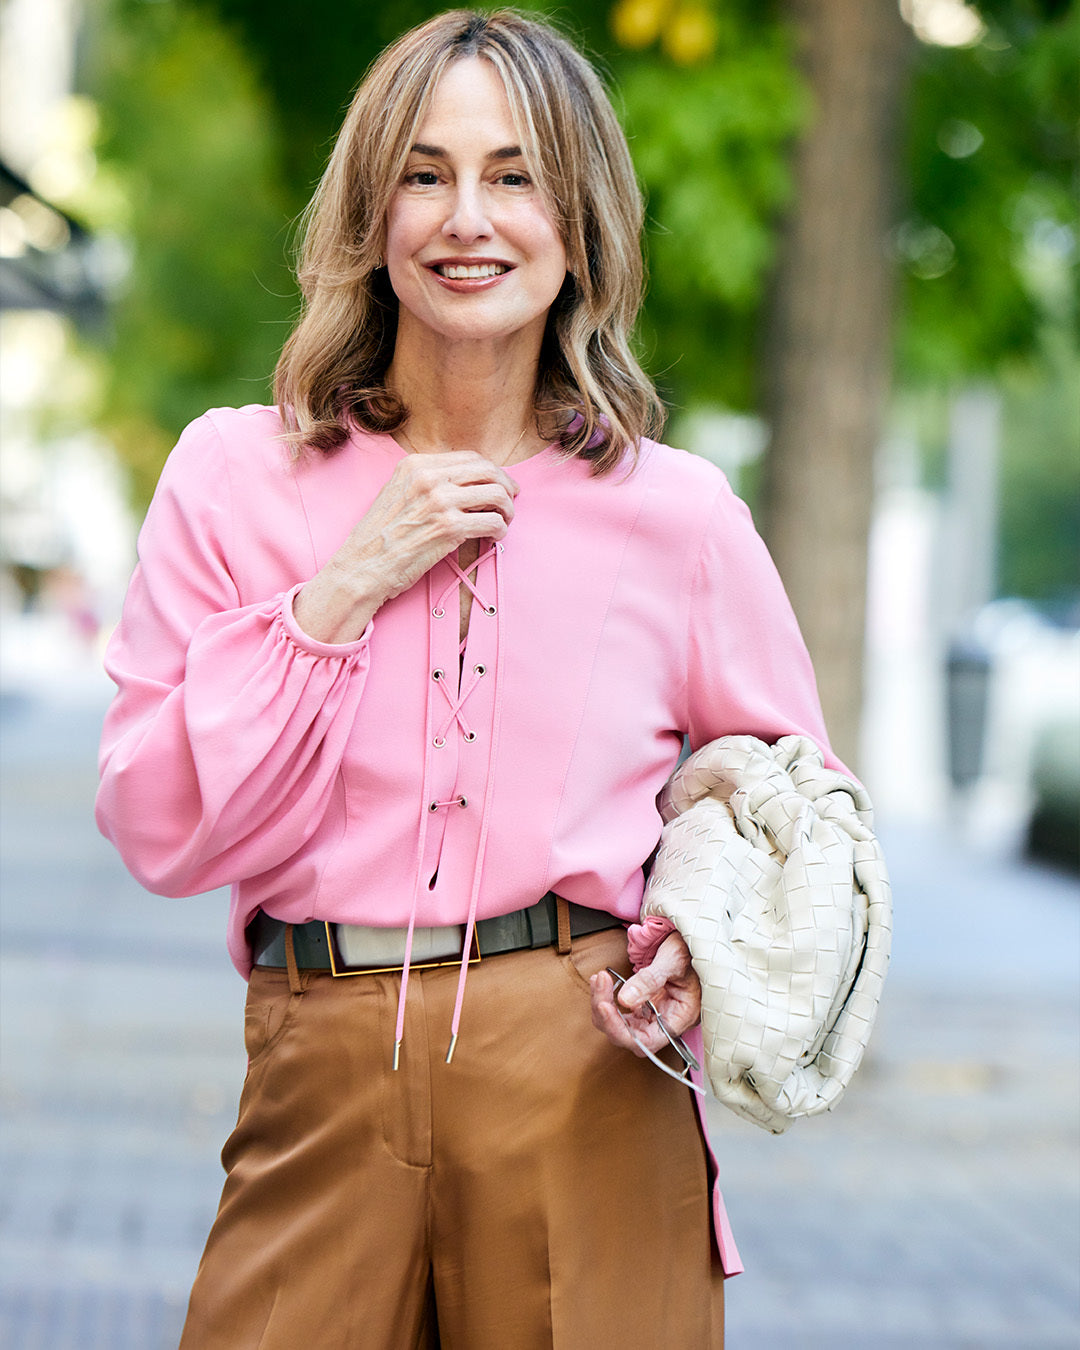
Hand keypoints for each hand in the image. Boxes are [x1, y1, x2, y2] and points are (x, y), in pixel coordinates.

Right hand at [293, 451, 518, 642]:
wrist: (361, 567)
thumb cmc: (379, 538)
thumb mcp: (397, 493)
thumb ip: (426, 482)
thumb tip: (465, 483)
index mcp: (415, 464)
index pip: (470, 457)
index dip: (492, 470)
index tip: (500, 484)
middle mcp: (428, 477)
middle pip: (488, 471)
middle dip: (506, 486)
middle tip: (510, 502)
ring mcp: (440, 501)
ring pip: (496, 494)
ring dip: (507, 510)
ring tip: (504, 522)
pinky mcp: (449, 528)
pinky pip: (492, 522)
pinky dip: (500, 530)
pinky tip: (494, 537)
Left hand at [589, 932, 700, 1056]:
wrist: (690, 941)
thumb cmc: (689, 950)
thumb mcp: (672, 960)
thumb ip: (649, 980)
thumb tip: (624, 1000)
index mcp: (681, 1017)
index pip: (647, 1041)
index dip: (621, 1031)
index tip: (604, 1006)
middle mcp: (667, 1022)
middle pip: (629, 1036)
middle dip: (607, 1015)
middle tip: (600, 984)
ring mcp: (654, 1015)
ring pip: (621, 1026)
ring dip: (603, 1006)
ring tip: (599, 979)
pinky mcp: (644, 1006)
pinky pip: (621, 1012)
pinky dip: (607, 999)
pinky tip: (602, 981)